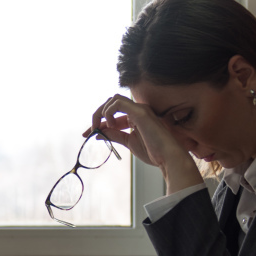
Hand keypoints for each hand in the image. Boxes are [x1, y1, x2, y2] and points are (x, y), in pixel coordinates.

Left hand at [86, 94, 201, 193]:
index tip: (87, 133)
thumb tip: (98, 133)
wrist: (168, 157)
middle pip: (112, 102)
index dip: (98, 122)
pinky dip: (109, 112)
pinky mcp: (140, 111)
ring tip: (103, 127)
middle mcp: (138, 110)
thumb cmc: (154, 152)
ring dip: (103, 111)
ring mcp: (140, 109)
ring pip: (114, 99)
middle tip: (92, 129)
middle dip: (98, 114)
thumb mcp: (129, 142)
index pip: (113, 114)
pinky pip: (118, 102)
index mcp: (136, 117)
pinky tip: (111, 126)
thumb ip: (114, 136)